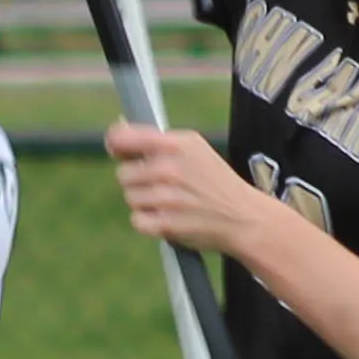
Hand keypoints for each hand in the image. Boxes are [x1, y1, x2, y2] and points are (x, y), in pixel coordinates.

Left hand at [106, 122, 262, 255]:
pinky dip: (148, 222)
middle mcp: (168, 169)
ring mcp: (166, 198)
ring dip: (145, 202)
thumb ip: (155, 140)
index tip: (118, 150)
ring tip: (170, 202)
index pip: (122, 138)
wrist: (244, 218)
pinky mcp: (166, 224)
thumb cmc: (216, 181)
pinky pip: (136, 220)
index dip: (115, 144)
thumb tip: (116, 133)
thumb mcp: (194, 148)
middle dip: (138, 180)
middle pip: (123, 174)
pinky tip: (167, 217)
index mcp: (175, 144)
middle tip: (161, 184)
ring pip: (130, 198)